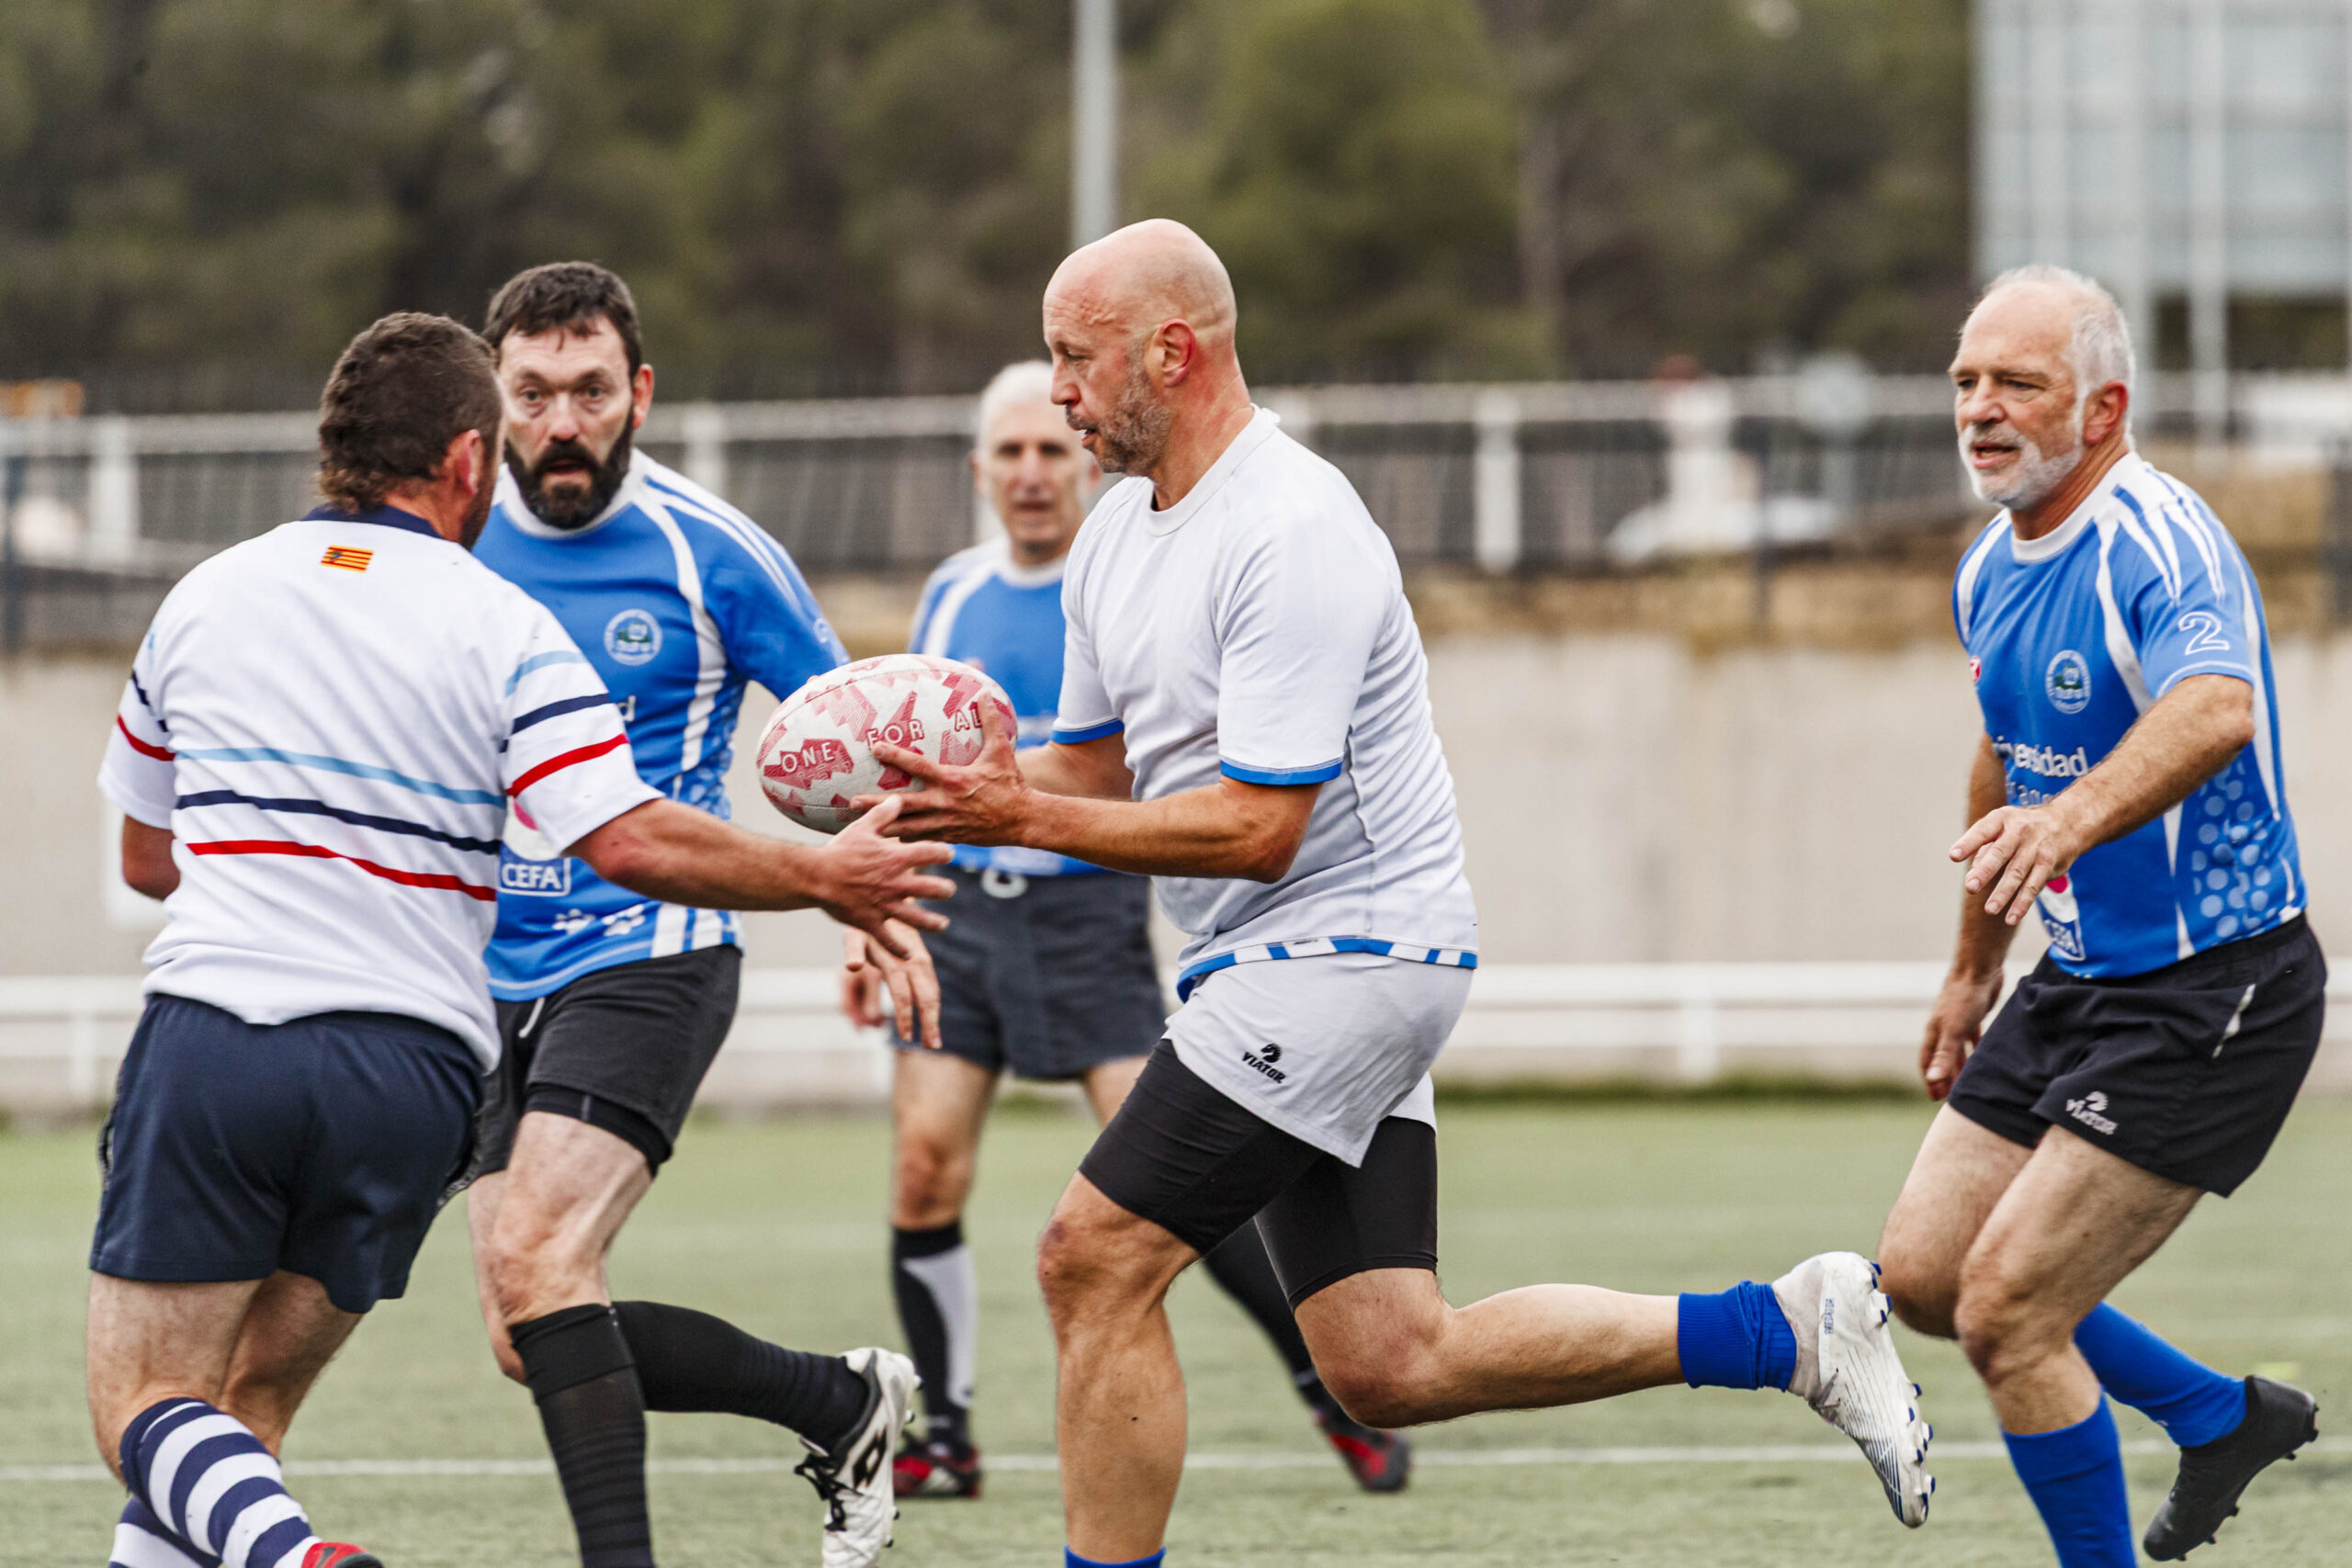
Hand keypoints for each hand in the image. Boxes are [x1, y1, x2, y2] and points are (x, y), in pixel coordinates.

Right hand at [811, 795, 954, 951]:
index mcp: (896, 858)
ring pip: (918, 918)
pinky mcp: (871, 922)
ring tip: (942, 923)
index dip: (945, 853)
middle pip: (934, 889)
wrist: (815, 876)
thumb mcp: (863, 827)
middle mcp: (896, 883)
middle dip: (945, 890)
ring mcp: (885, 905)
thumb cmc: (839, 850)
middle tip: (947, 890)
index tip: (949, 854)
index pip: (933, 852)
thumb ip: (884, 813)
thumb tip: (899, 798)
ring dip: (934, 922)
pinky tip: (908, 955)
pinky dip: (899, 950)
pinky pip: (889, 940)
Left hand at [841, 923, 941, 1049]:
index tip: (906, 1038)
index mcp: (898, 958)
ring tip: (934, 1042)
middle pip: (927, 997)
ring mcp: (923, 961)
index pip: (903, 994)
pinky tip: (932, 1020)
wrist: (886, 901)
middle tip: (932, 1047)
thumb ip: (853, 950)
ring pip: (933, 993)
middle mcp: (915, 961)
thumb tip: (851, 966)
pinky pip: (932, 987)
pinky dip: (934, 1005)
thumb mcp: (854, 933)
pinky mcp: (924, 962)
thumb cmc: (865, 922)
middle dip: (930, 1023)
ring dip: (935, 1018)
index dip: (905, 1017)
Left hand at [857, 701, 1031, 845]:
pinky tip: (887, 837)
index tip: (874, 747)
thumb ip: (990, 723)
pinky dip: (904, 838)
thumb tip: (985, 694)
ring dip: (883, 825)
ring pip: (907, 827)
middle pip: (902, 804)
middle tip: (851, 801)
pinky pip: (921, 838)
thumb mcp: (1002, 751)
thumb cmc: (1011, 784)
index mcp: (952, 780)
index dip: (895, 755)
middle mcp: (944, 803)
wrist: (1023, 821)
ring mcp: (945, 823)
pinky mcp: (949, 837)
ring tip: (859, 826)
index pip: (918, 765)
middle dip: (875, 803)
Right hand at [1920, 967, 2002, 1099]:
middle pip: (1941, 1058)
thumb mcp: (1954, 1030)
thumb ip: (1944, 1055)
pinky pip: (1971, 1038)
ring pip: (1957, 1050)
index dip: (1930, 1080)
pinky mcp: (1972, 1016)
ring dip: (1959, 1066)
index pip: (1927, 1061)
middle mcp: (1943, 1028)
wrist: (1978, 969)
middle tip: (1951, 1097)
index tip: (1935, 1098)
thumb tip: (1933, 1079)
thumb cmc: (1964, 998)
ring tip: (1966, 1083)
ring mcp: (1957, 1022)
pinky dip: (1974, 1050)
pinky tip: (1982, 1057)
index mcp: (1934, 1032)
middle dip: (1944, 1077)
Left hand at [1951, 799, 2086, 926]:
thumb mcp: (2001, 828)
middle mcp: (2019, 832)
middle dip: (1985, 871)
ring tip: (1989, 909)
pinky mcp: (2048, 864)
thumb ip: (1983, 850)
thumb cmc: (2022, 828)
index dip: (1968, 843)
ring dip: (2003, 893)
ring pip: (2017, 873)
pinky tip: (2011, 917)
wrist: (2067, 822)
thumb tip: (1971, 876)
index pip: (1982, 831)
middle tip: (1970, 887)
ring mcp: (2035, 849)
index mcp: (2001, 820)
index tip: (1953, 856)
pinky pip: (2034, 885)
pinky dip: (2022, 903)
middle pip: (2000, 853)